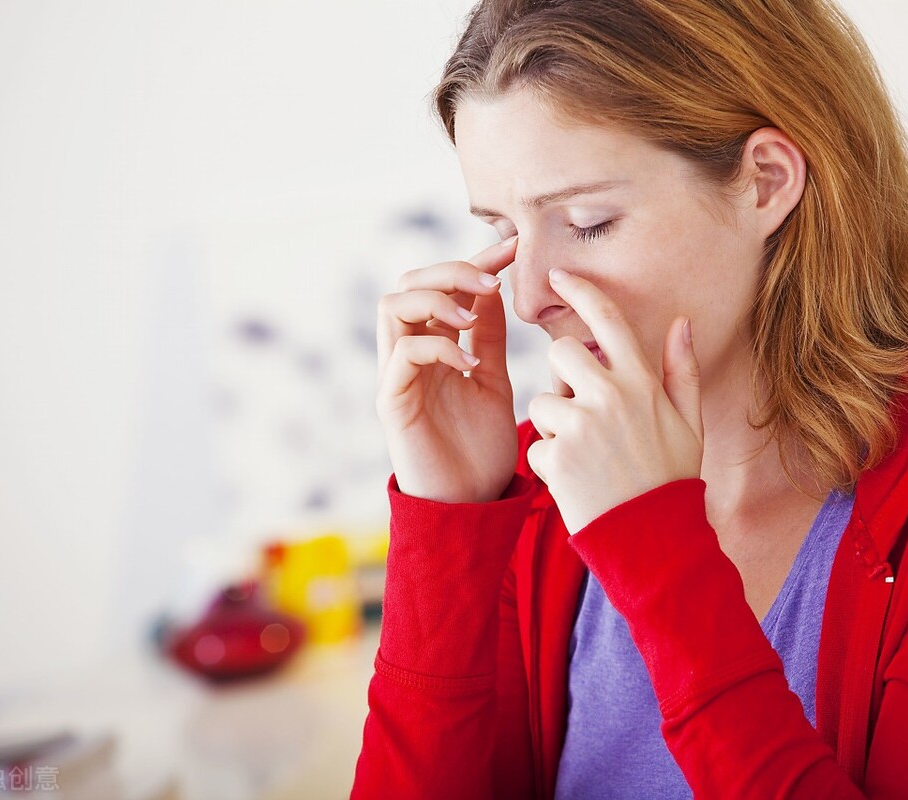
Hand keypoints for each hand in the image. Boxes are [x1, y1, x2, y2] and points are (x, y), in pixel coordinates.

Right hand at [376, 237, 518, 503]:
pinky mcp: (392, 402)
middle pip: (408, 282)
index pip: (445, 285)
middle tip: (492, 282)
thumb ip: (488, 338)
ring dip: (437, 300)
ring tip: (473, 319)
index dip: (476, 259)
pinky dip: (438, 345)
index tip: (515, 246)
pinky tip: (469, 363)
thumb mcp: (493, 380)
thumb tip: (494, 287)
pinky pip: (402, 352)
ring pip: (392, 305)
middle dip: (451, 269)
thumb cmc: (480, 450)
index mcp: (435, 345)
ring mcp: (397, 376)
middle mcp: (409, 354)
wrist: (471, 507)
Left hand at [526, 269, 703, 532]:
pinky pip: (537, 443)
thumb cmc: (671, 478)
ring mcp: (581, 424)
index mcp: (641, 382)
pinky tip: (577, 482)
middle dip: (564, 376)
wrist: (653, 539)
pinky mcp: (556, 455)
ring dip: (555, 426)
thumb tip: (682, 323)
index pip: (607, 319)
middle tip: (583, 412)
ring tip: (586, 458)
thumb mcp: (689, 423)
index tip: (557, 275)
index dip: (580, 290)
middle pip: (562, 352)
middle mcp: (610, 395)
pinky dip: (550, 463)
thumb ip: (682, 370)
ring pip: (543, 401)